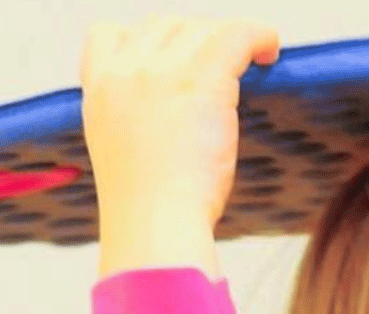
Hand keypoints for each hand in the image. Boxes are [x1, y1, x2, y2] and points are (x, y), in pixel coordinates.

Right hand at [80, 14, 279, 226]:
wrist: (155, 230)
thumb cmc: (147, 215)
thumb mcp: (120, 158)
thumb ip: (133, 122)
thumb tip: (169, 115)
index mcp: (99, 90)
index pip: (108, 34)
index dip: (143, 41)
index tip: (169, 63)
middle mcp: (126, 71)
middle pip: (164, 26)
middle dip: (194, 42)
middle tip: (220, 74)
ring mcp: (162, 72)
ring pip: (202, 30)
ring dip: (226, 43)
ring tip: (250, 63)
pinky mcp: (202, 79)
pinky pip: (237, 35)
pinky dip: (259, 36)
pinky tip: (269, 50)